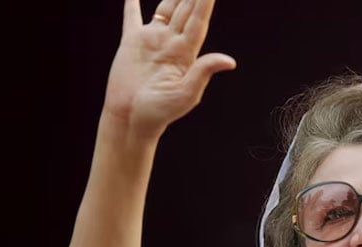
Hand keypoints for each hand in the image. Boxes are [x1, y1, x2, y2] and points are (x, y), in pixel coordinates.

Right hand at [102, 0, 235, 137]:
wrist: (132, 119)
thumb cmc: (160, 112)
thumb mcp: (186, 94)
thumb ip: (203, 72)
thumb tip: (230, 61)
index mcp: (185, 53)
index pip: (198, 20)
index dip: (204, 2)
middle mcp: (171, 42)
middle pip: (185, 9)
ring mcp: (153, 41)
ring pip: (166, 8)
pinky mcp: (132, 43)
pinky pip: (132, 18)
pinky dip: (131, 4)